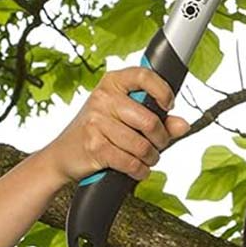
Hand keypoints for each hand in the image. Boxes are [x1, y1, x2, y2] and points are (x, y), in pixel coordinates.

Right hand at [42, 66, 190, 183]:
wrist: (62, 155)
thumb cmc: (98, 132)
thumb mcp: (126, 118)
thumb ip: (157, 119)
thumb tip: (183, 125)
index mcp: (112, 83)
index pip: (144, 76)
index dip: (163, 91)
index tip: (169, 105)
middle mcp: (103, 98)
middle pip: (150, 121)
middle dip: (162, 139)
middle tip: (159, 145)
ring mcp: (96, 122)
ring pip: (142, 145)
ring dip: (151, 157)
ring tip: (148, 158)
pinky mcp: (94, 146)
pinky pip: (130, 162)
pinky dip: (140, 170)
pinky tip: (138, 169)